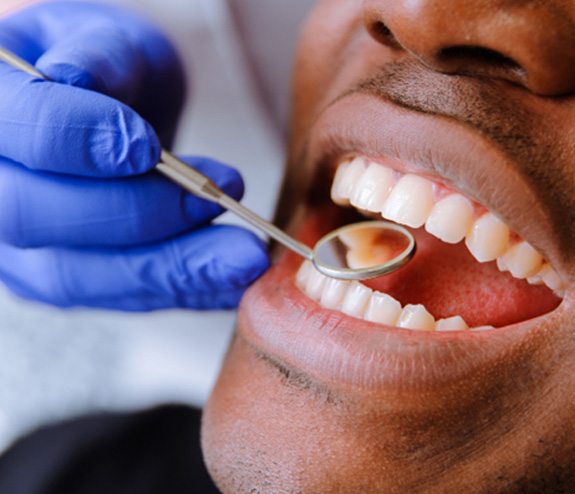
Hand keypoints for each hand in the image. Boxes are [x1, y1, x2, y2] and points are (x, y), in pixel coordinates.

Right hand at [0, 3, 269, 309]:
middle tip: (215, 199)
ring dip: (171, 270)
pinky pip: (118, 297)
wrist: (108, 115)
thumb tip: (75, 78)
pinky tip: (231, 280)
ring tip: (243, 257)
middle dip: (136, 214)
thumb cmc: (108, 71)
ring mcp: (17, 246)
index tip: (147, 146)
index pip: (15, 131)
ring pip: (79, 276)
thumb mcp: (107, 41)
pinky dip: (181, 290)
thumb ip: (98, 56)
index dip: (77, 139)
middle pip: (35, 218)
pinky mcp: (63, 278)